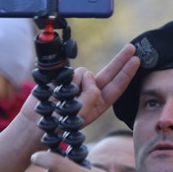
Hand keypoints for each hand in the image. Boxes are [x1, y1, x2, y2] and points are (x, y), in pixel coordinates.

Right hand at [17, 43, 138, 129]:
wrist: (36, 123)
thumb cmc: (60, 123)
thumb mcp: (82, 114)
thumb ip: (91, 95)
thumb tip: (88, 75)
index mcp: (99, 103)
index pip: (116, 86)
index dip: (127, 73)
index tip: (136, 60)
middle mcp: (90, 92)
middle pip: (109, 73)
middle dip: (120, 60)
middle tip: (132, 48)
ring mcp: (77, 84)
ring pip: (85, 73)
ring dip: (78, 83)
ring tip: (65, 97)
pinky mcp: (64, 78)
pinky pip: (70, 72)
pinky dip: (66, 79)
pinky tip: (58, 89)